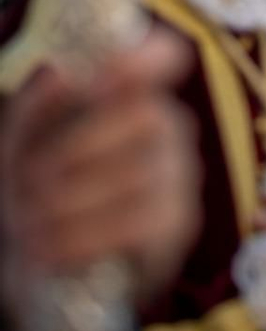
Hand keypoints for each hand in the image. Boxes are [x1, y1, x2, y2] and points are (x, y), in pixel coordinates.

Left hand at [0, 31, 200, 315]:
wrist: (38, 274)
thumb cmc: (32, 198)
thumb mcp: (19, 150)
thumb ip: (35, 108)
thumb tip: (60, 71)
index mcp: (131, 95)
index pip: (163, 56)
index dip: (140, 58)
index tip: (95, 78)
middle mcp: (168, 128)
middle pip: (147, 114)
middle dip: (75, 148)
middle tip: (22, 185)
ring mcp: (180, 176)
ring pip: (141, 172)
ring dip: (70, 201)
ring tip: (26, 227)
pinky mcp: (179, 227)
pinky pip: (142, 223)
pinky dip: (86, 236)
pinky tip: (51, 252)